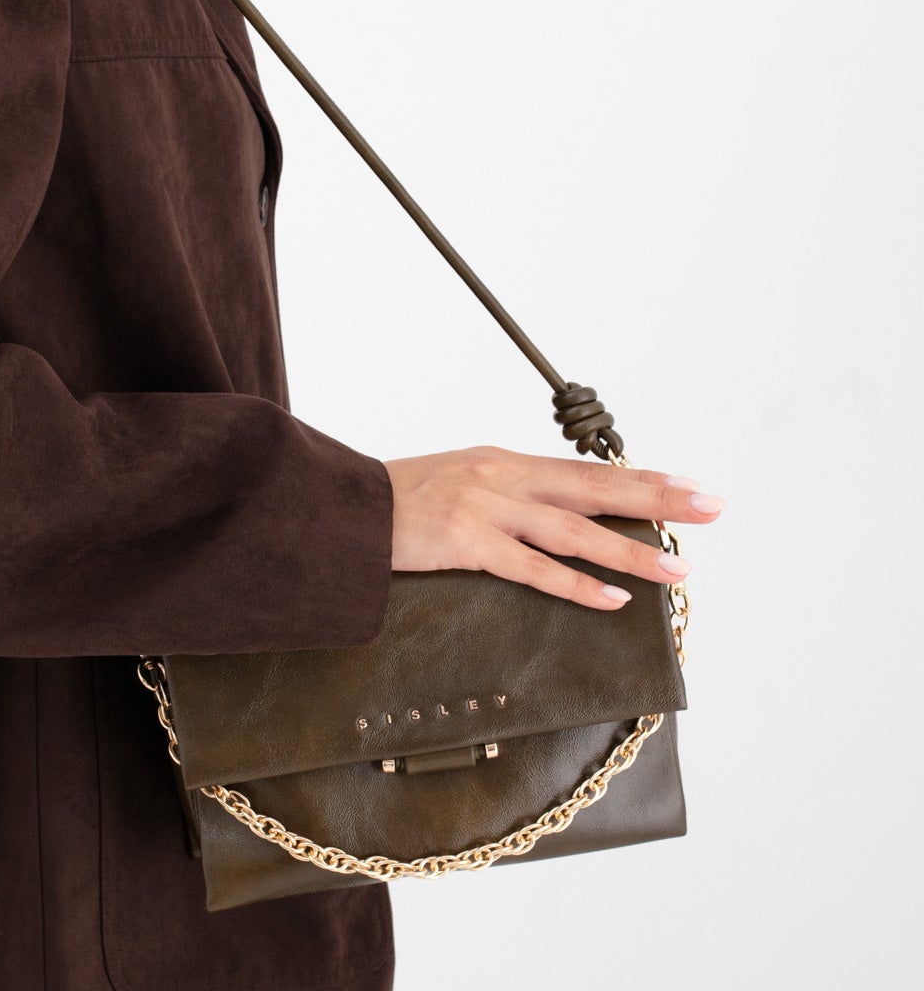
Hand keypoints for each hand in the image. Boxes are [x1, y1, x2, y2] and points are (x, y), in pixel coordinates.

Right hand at [381, 446, 725, 609]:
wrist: (344, 510)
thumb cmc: (401, 503)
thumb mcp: (462, 481)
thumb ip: (509, 494)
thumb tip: (558, 515)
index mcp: (507, 461)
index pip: (589, 469)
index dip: (643, 476)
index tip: (691, 484)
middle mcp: (505, 477)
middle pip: (596, 488)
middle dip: (659, 498)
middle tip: (713, 507)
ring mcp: (487, 508)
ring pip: (574, 531)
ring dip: (630, 548)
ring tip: (677, 567)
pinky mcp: (467, 543)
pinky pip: (532, 568)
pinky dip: (575, 584)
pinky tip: (612, 597)